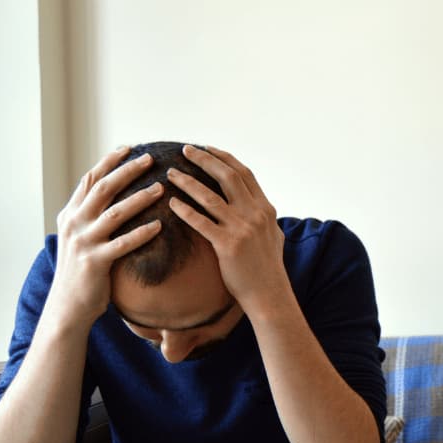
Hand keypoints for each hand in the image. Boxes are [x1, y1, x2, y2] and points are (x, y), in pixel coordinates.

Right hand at [48, 147, 162, 327]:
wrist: (68, 305)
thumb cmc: (82, 269)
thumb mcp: (80, 236)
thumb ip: (91, 215)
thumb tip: (110, 191)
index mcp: (70, 214)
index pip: (90, 180)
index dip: (108, 162)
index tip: (129, 148)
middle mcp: (74, 224)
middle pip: (103, 189)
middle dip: (127, 171)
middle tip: (150, 159)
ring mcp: (83, 243)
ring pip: (114, 213)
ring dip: (139, 198)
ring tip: (161, 188)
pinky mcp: (95, 262)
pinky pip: (122, 244)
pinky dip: (141, 233)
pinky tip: (159, 226)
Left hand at [166, 145, 288, 314]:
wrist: (269, 294)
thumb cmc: (267, 267)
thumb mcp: (272, 235)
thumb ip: (262, 217)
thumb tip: (256, 204)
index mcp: (265, 208)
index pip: (244, 174)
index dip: (224, 158)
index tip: (207, 148)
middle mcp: (255, 214)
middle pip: (228, 177)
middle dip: (204, 160)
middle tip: (185, 150)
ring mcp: (242, 228)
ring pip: (210, 196)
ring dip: (188, 181)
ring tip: (170, 173)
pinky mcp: (228, 245)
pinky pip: (201, 222)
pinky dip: (185, 210)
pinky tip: (171, 202)